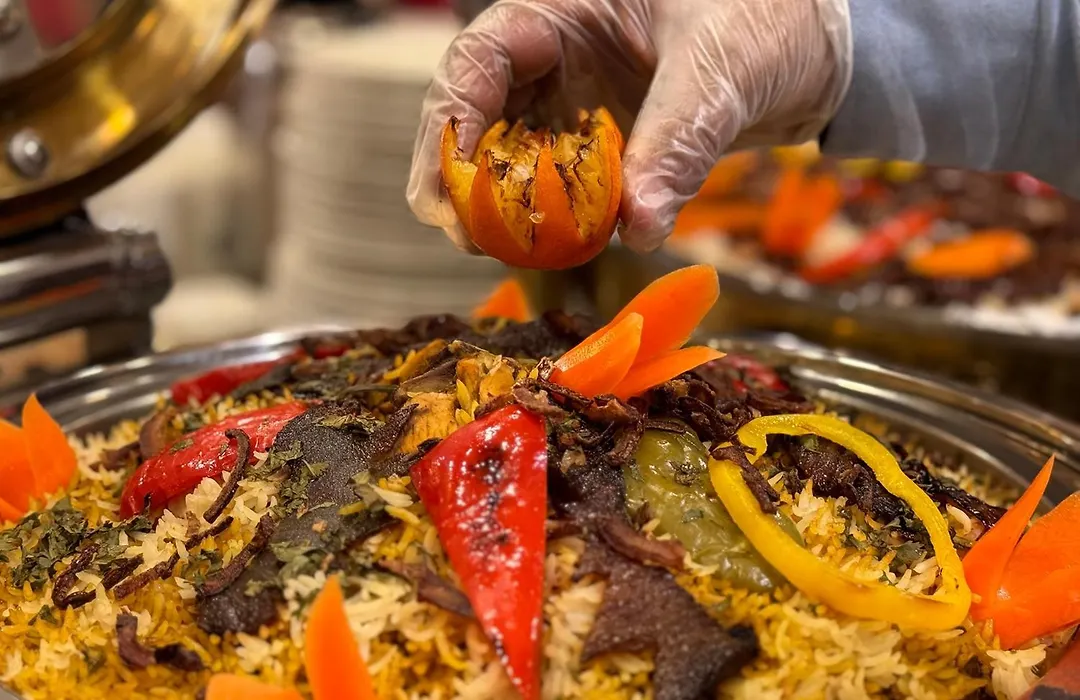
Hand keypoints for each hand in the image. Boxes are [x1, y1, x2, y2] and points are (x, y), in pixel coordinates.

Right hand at [408, 0, 851, 253]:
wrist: (823, 49)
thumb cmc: (771, 14)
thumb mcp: (720, 66)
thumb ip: (677, 140)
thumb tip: (636, 227)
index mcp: (563, 10)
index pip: (480, 58)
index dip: (453, 119)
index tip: (456, 181)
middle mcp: (558, 56)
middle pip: (478, 115)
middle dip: (461, 177)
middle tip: (468, 237)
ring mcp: (579, 102)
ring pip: (514, 156)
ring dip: (506, 206)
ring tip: (505, 251)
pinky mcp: (607, 144)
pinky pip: (566, 185)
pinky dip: (560, 219)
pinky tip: (565, 246)